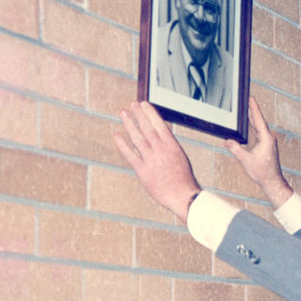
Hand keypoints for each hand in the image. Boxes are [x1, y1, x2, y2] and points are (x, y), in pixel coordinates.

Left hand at [114, 101, 200, 220]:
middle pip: (147, 128)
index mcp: (172, 146)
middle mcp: (161, 150)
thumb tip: (159, 134)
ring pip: (137, 138)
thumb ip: (168, 146)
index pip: (159, 124)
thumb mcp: (180, 157)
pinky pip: (130, 155)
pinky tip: (117, 135)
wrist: (183, 196)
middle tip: (131, 105)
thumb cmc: (183, 178)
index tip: (143, 104)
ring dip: (129, 124)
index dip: (149, 113)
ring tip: (123, 114)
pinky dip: (122, 144)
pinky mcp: (143, 171)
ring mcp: (151, 160)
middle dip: (138, 115)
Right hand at [224, 96, 293, 207]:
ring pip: (259, 126)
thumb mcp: (246, 161)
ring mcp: (269, 141)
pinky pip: (259, 131)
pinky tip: (250, 123)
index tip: (251, 98)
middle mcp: (269, 138)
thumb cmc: (262, 173)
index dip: (254, 108)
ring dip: (253, 117)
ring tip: (247, 107)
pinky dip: (254, 125)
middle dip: (252, 109)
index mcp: (266, 139)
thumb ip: (236, 149)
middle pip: (259, 121)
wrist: (272, 182)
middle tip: (247, 98)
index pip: (258, 120)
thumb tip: (227, 141)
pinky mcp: (267, 145)